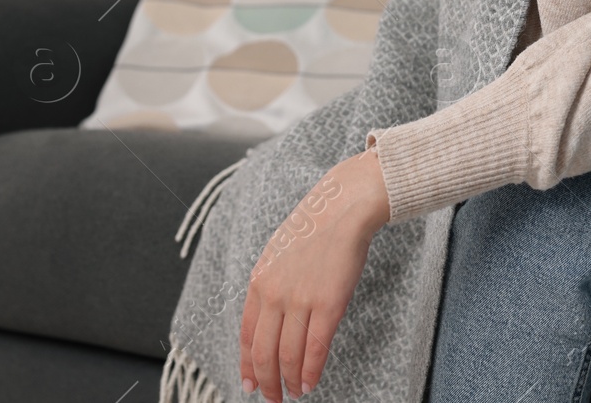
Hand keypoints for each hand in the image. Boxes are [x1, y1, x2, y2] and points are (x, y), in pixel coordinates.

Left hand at [239, 151, 390, 400]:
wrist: (343, 208)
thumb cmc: (316, 228)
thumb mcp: (279, 255)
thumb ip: (272, 286)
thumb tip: (272, 317)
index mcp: (259, 283)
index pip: (247, 336)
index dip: (247, 365)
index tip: (249, 384)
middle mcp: (274, 295)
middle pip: (264, 352)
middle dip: (266, 382)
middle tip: (271, 398)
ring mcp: (300, 301)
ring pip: (288, 356)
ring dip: (289, 381)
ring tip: (294, 393)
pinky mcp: (328, 304)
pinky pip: (314, 349)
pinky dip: (310, 371)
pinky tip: (310, 383)